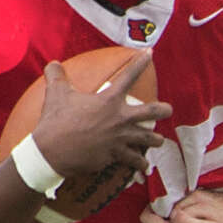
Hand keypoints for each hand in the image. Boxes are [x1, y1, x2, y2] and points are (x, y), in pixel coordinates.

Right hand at [33, 55, 169, 177]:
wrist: (54, 151)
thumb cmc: (56, 121)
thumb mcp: (56, 94)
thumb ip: (56, 76)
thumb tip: (53, 64)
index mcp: (109, 100)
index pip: (128, 76)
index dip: (139, 63)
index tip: (149, 53)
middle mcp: (120, 118)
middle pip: (152, 112)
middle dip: (164, 110)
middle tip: (168, 110)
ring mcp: (120, 138)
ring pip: (148, 139)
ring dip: (155, 140)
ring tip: (159, 141)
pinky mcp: (116, 155)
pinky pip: (134, 161)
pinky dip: (140, 165)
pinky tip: (145, 168)